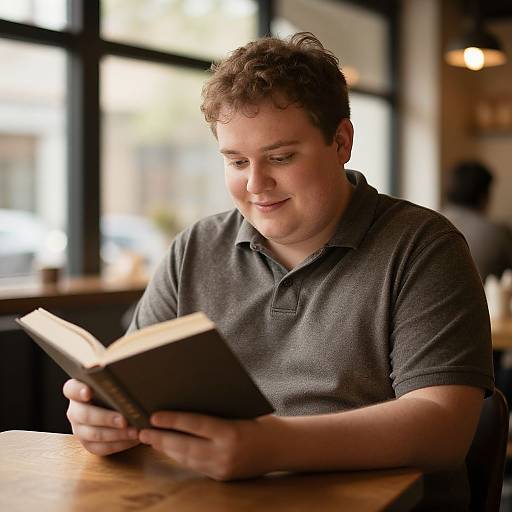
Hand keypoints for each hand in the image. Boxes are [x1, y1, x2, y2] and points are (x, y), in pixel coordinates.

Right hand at [63, 378, 139, 455]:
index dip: (78, 391)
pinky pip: (101, 447)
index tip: (88, 392)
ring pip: (93, 434)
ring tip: (134, 432)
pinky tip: (133, 439)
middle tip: (124, 420)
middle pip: (84, 415)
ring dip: (116, 434)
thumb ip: (113, 377)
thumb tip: (116, 374)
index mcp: (77, 390)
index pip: (71, 389)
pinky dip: (119, 444)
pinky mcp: (88, 443)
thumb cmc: (120, 389)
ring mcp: (79, 429)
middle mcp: (75, 410)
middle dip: (106, 418)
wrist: (123, 406)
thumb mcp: (116, 380)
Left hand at [139, 412, 279, 480]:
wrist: (283, 447)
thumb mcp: (240, 410)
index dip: (172, 420)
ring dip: (166, 449)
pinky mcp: (222, 477)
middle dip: (161, 438)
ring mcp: (223, 468)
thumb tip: (185, 402)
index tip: (153, 416)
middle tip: (142, 431)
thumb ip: (216, 411)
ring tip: (151, 439)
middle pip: (184, 446)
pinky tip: (169, 449)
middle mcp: (225, 453)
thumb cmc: (262, 421)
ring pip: (186, 458)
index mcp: (231, 432)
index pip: (194, 425)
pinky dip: (180, 456)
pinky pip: (195, 466)